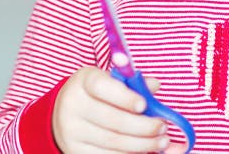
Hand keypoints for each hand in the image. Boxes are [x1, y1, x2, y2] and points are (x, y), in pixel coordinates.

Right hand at [52, 66, 183, 153]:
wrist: (66, 112)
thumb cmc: (99, 93)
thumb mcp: (113, 80)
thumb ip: (134, 83)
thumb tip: (154, 86)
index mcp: (84, 81)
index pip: (102, 87)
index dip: (124, 97)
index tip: (144, 105)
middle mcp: (73, 105)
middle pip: (112, 119)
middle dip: (143, 126)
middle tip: (163, 127)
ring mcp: (71, 131)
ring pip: (113, 142)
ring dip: (142, 144)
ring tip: (162, 142)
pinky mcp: (75, 150)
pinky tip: (145, 150)